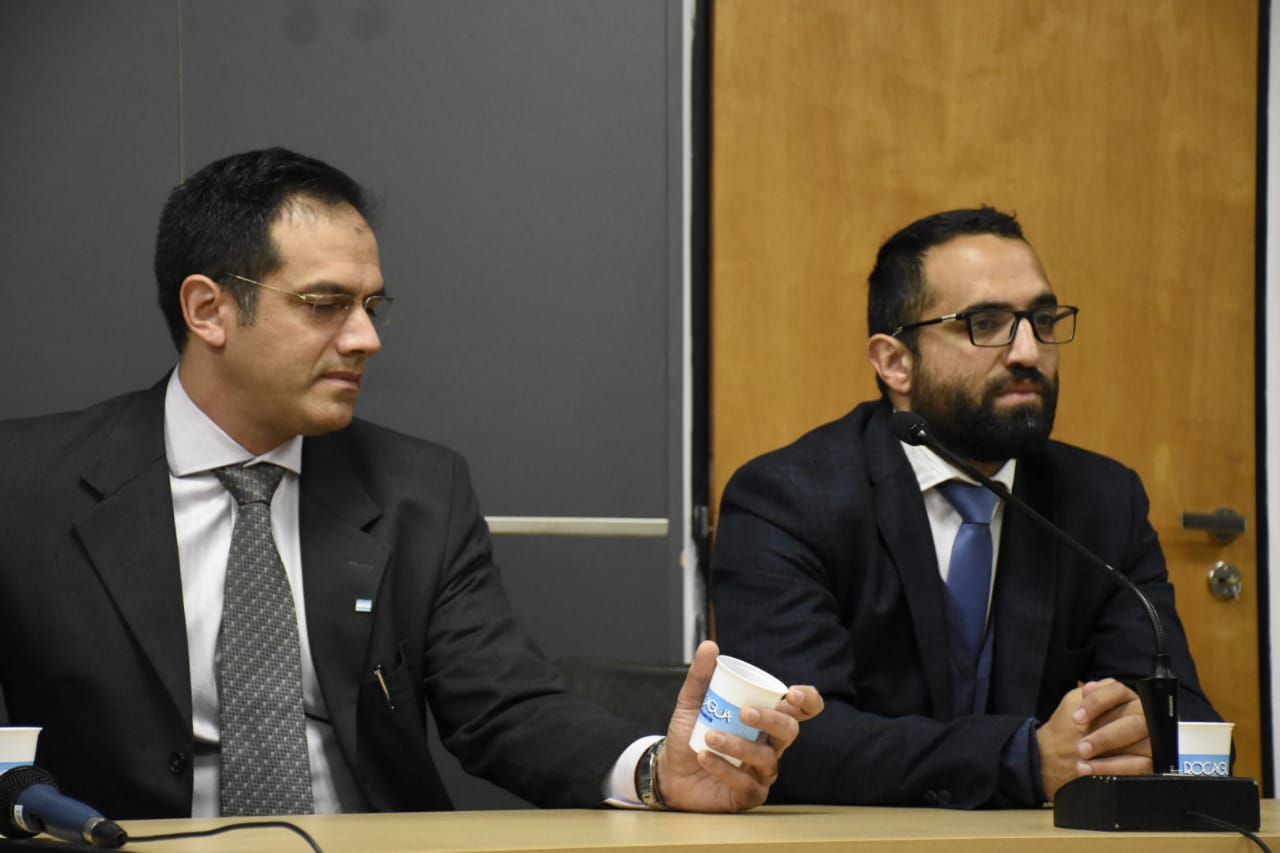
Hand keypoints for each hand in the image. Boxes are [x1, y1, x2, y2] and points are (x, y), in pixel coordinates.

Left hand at [654, 640, 822, 811]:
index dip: (807, 701)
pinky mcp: (749, 795)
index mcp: (765, 719)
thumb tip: (710, 645)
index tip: (792, 695)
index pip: (801, 710)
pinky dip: (724, 768)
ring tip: (710, 736)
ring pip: (766, 758)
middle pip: (790, 732)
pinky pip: (746, 783)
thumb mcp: (692, 702)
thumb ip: (701, 676)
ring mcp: (762, 771)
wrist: (669, 770)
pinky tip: (705, 757)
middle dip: (771, 720)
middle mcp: (770, 745)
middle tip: (745, 712)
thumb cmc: (691, 734)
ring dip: (738, 745)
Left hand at [1036, 678, 1150, 799]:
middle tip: (1081, 748)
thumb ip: (1082, 696)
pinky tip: (1090, 770)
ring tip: (1082, 761)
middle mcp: (1141, 716)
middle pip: (1133, 721)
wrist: (1063, 757)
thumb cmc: (1072, 728)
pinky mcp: (1149, 763)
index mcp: (1124, 698)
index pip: (1117, 691)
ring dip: (1111, 755)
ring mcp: (1149, 740)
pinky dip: (1113, 768)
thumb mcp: (1072, 707)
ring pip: (1140, 744)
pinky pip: (1138, 767)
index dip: (1097, 703)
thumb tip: (1090, 688)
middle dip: (1105, 736)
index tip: (1076, 719)